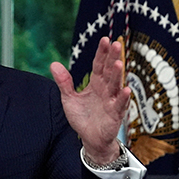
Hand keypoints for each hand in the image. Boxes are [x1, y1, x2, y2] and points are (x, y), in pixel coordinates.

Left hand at [50, 36, 130, 164]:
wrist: (89, 139)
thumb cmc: (82, 117)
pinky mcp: (115, 114)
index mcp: (96, 83)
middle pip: (109, 71)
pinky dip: (122, 98)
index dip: (102, 53)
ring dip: (117, 75)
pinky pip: (120, 105)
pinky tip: (125, 89)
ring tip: (118, 63)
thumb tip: (53, 64)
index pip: (99, 65)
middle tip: (116, 44)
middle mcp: (106, 89)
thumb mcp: (69, 99)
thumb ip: (64, 82)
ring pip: (115, 85)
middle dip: (112, 58)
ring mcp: (112, 101)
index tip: (105, 39)